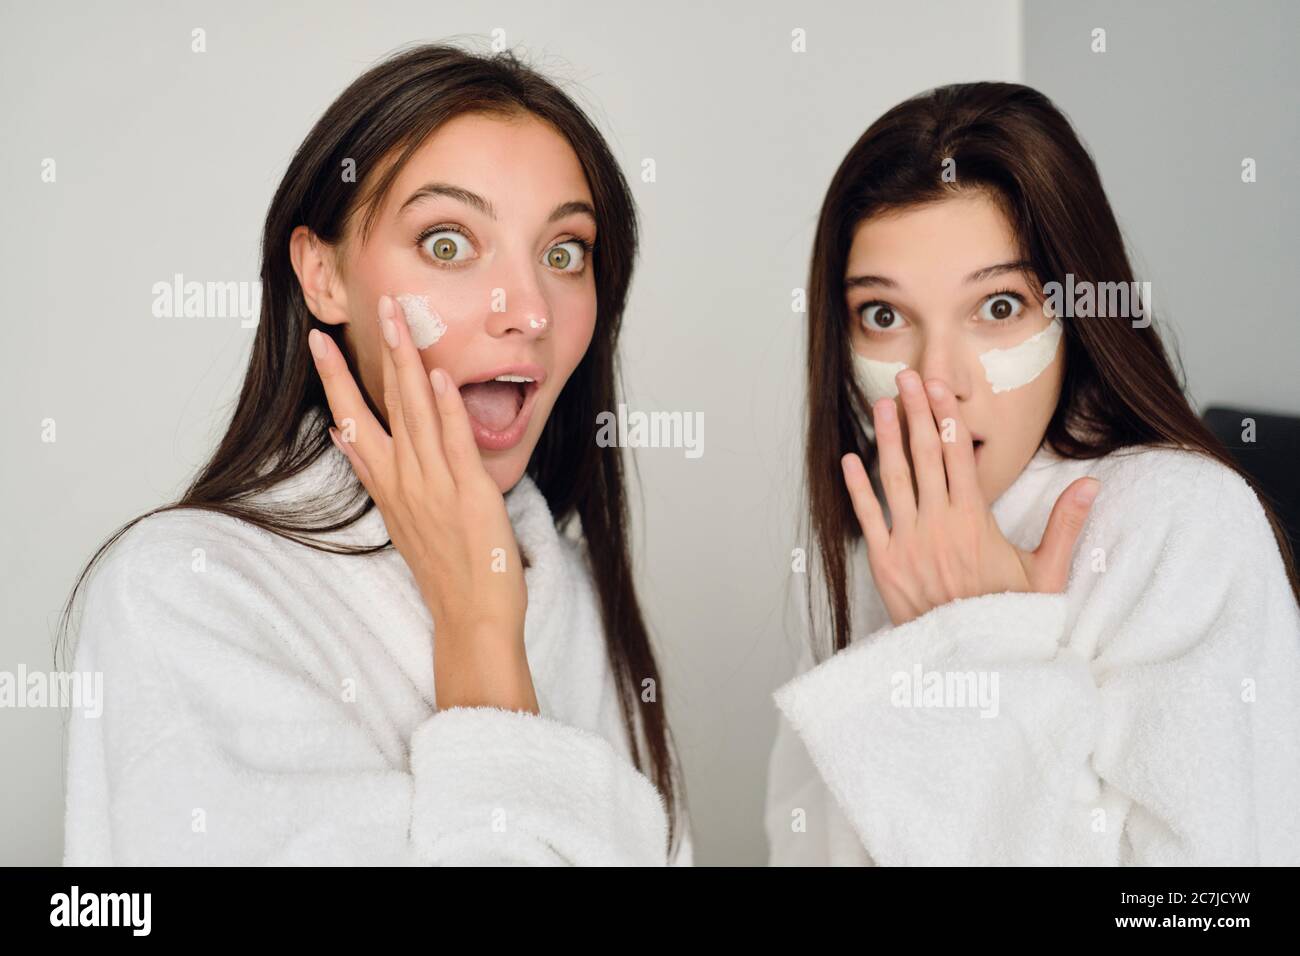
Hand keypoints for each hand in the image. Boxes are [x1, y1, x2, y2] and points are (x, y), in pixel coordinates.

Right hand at [307, 294, 536, 713]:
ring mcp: (434, 486)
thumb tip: (350, 437)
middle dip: (374, 353)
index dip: (335, 379)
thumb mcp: (401, 518)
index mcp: (387, 485)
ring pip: (415, 414)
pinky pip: (454, 444)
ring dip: (408, 364)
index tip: (320, 342)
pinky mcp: (469, 494)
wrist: (471, 615)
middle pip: (382, 405)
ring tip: (401, 321)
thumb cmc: (445, 568)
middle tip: (370, 307)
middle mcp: (404, 480)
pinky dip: (446, 410)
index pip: (352, 421)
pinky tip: (439, 377)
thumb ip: (379, 474)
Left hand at [841, 369, 1098, 626]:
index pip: (959, 455)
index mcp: (975, 521)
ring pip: (894, 479)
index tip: (938, 387)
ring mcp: (908, 542)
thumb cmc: (1009, 618)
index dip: (947, 416)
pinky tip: (850, 458)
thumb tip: (1090, 483)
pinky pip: (867, 517)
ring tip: (881, 404)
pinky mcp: (885, 563)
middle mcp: (938, 524)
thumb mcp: (1046, 573)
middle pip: (925, 455)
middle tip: (905, 377)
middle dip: (915, 412)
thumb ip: (1065, 525)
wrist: (972, 665)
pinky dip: (857, 487)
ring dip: (887, 438)